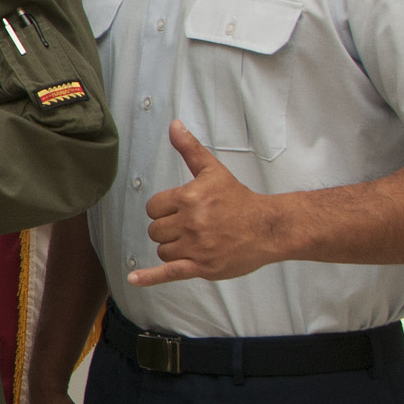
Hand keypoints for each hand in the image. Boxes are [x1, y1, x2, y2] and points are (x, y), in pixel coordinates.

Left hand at [130, 121, 281, 285]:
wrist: (269, 228)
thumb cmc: (240, 199)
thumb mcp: (213, 170)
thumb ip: (190, 148)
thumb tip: (174, 125)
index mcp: (188, 199)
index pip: (153, 207)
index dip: (164, 209)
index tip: (182, 210)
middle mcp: (190, 223)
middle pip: (155, 230)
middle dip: (168, 228)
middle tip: (192, 226)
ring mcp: (197, 247)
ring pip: (163, 249)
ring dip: (173, 247)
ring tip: (195, 241)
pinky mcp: (203, 267)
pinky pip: (169, 272)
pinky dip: (150, 277)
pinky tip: (133, 279)